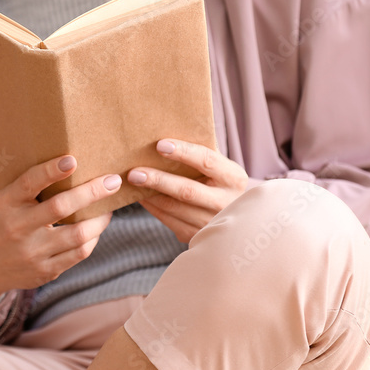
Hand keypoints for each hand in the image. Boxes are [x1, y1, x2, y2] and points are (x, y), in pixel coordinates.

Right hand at [0, 155, 121, 302]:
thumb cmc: (5, 223)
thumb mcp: (8, 201)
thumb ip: (33, 187)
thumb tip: (76, 166)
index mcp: (8, 203)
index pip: (29, 183)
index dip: (51, 170)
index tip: (72, 160)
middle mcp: (18, 227)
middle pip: (60, 207)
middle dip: (91, 192)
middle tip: (113, 181)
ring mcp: (32, 252)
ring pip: (78, 234)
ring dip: (99, 219)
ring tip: (108, 207)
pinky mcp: (45, 271)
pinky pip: (79, 253)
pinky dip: (93, 238)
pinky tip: (96, 228)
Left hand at [130, 139, 248, 242]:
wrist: (237, 219)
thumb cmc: (219, 182)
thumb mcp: (220, 168)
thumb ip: (201, 153)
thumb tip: (167, 133)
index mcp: (234, 178)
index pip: (207, 161)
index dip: (184, 152)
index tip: (160, 145)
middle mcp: (226, 202)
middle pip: (187, 190)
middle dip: (158, 180)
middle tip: (134, 172)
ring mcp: (212, 223)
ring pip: (174, 208)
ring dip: (149, 195)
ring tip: (131, 183)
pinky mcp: (197, 236)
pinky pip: (169, 220)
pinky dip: (152, 207)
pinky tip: (140, 196)